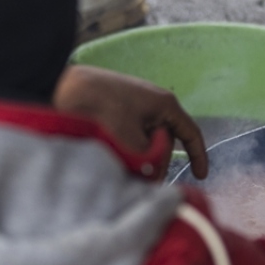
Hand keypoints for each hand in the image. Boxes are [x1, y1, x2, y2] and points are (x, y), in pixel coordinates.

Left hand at [53, 65, 207, 179]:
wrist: (65, 88)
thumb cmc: (102, 110)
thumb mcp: (132, 142)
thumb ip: (149, 161)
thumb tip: (152, 174)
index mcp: (165, 104)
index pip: (191, 133)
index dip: (198, 156)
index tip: (200, 176)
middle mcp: (153, 102)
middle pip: (165, 141)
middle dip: (155, 159)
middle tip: (139, 175)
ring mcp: (135, 103)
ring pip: (145, 139)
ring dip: (137, 153)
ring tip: (117, 159)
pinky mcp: (117, 107)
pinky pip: (129, 133)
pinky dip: (124, 145)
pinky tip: (108, 149)